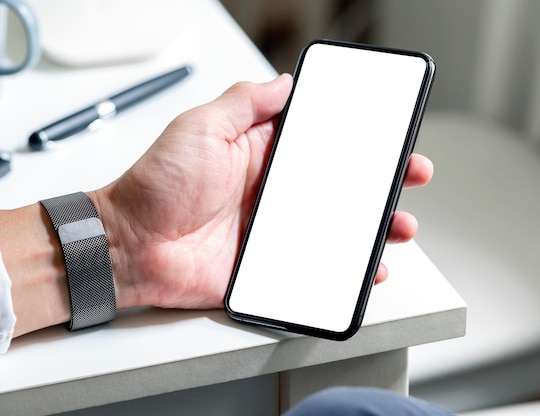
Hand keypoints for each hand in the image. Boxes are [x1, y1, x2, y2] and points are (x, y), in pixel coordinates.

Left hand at [91, 74, 432, 310]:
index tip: (389, 137)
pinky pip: (314, 268)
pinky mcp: (266, 266)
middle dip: (379, 183)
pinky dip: (343, 270)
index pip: (321, 143)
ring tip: (398, 226)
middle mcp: (272, 192)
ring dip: (372, 228)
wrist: (130, 245)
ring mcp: (272, 231)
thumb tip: (284, 82)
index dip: (358, 140)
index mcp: (260, 155)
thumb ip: (244, 102)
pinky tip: (365, 267)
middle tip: (409, 177)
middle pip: (338, 186)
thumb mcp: (200, 127)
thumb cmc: (156, 185)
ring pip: (335, 228)